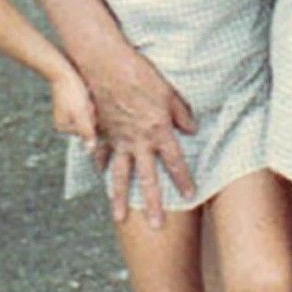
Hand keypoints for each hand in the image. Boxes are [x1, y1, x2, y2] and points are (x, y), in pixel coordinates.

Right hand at [49, 71, 97, 150]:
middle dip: (90, 113)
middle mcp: (63, 122)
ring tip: (84, 97)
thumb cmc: (72, 92)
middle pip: (88, 124)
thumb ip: (86, 131)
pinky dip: (87, 101)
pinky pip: (85, 106)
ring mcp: (67, 113)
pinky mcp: (71, 103)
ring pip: (88, 115)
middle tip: (84, 101)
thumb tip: (90, 150)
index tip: (85, 107)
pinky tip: (83, 93)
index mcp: (63, 128)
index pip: (88, 131)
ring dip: (89, 106)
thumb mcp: (81, 113)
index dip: (91, 119)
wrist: (62, 71)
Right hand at [81, 48, 197, 228]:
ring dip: (120, 198)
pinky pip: (101, 154)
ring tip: (119, 218)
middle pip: (148, 179)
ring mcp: (118, 140)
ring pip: (120, 175)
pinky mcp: (102, 132)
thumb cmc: (140, 74)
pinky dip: (100, 165)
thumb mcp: (169, 91)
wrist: (106, 65)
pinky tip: (100, 176)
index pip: (175, 162)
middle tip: (156, 225)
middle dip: (153, 204)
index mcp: (159, 131)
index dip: (183, 180)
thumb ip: (181, 113)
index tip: (190, 196)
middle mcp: (139, 142)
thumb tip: (192, 129)